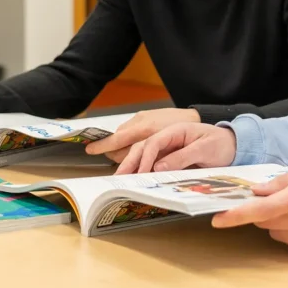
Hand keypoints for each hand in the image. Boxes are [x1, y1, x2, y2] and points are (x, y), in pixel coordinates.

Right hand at [85, 108, 200, 162]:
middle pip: (119, 140)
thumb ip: (160, 159)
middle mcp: (142, 121)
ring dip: (123, 149)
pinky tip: (137, 151)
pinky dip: (129, 142)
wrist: (198, 117)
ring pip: (124, 136)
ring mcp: (142, 118)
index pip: (119, 138)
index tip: (89, 150)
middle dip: (116, 154)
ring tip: (129, 163)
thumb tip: (145, 170)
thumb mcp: (176, 149)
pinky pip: (130, 132)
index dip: (103, 145)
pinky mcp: (145, 118)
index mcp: (148, 128)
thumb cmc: (189, 135)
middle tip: (119, 171)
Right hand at [114, 123, 236, 173]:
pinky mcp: (170, 157)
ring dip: (132, 165)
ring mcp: (168, 147)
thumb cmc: (221, 144)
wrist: (233, 146)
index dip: (146, 158)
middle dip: (130, 161)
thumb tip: (158, 167)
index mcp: (176, 130)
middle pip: (144, 146)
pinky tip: (135, 179)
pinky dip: (142, 169)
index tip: (141, 173)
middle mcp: (169, 137)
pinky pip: (153, 162)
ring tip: (121, 179)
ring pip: (144, 154)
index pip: (154, 142)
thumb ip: (182, 157)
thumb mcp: (205, 149)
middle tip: (118, 176)